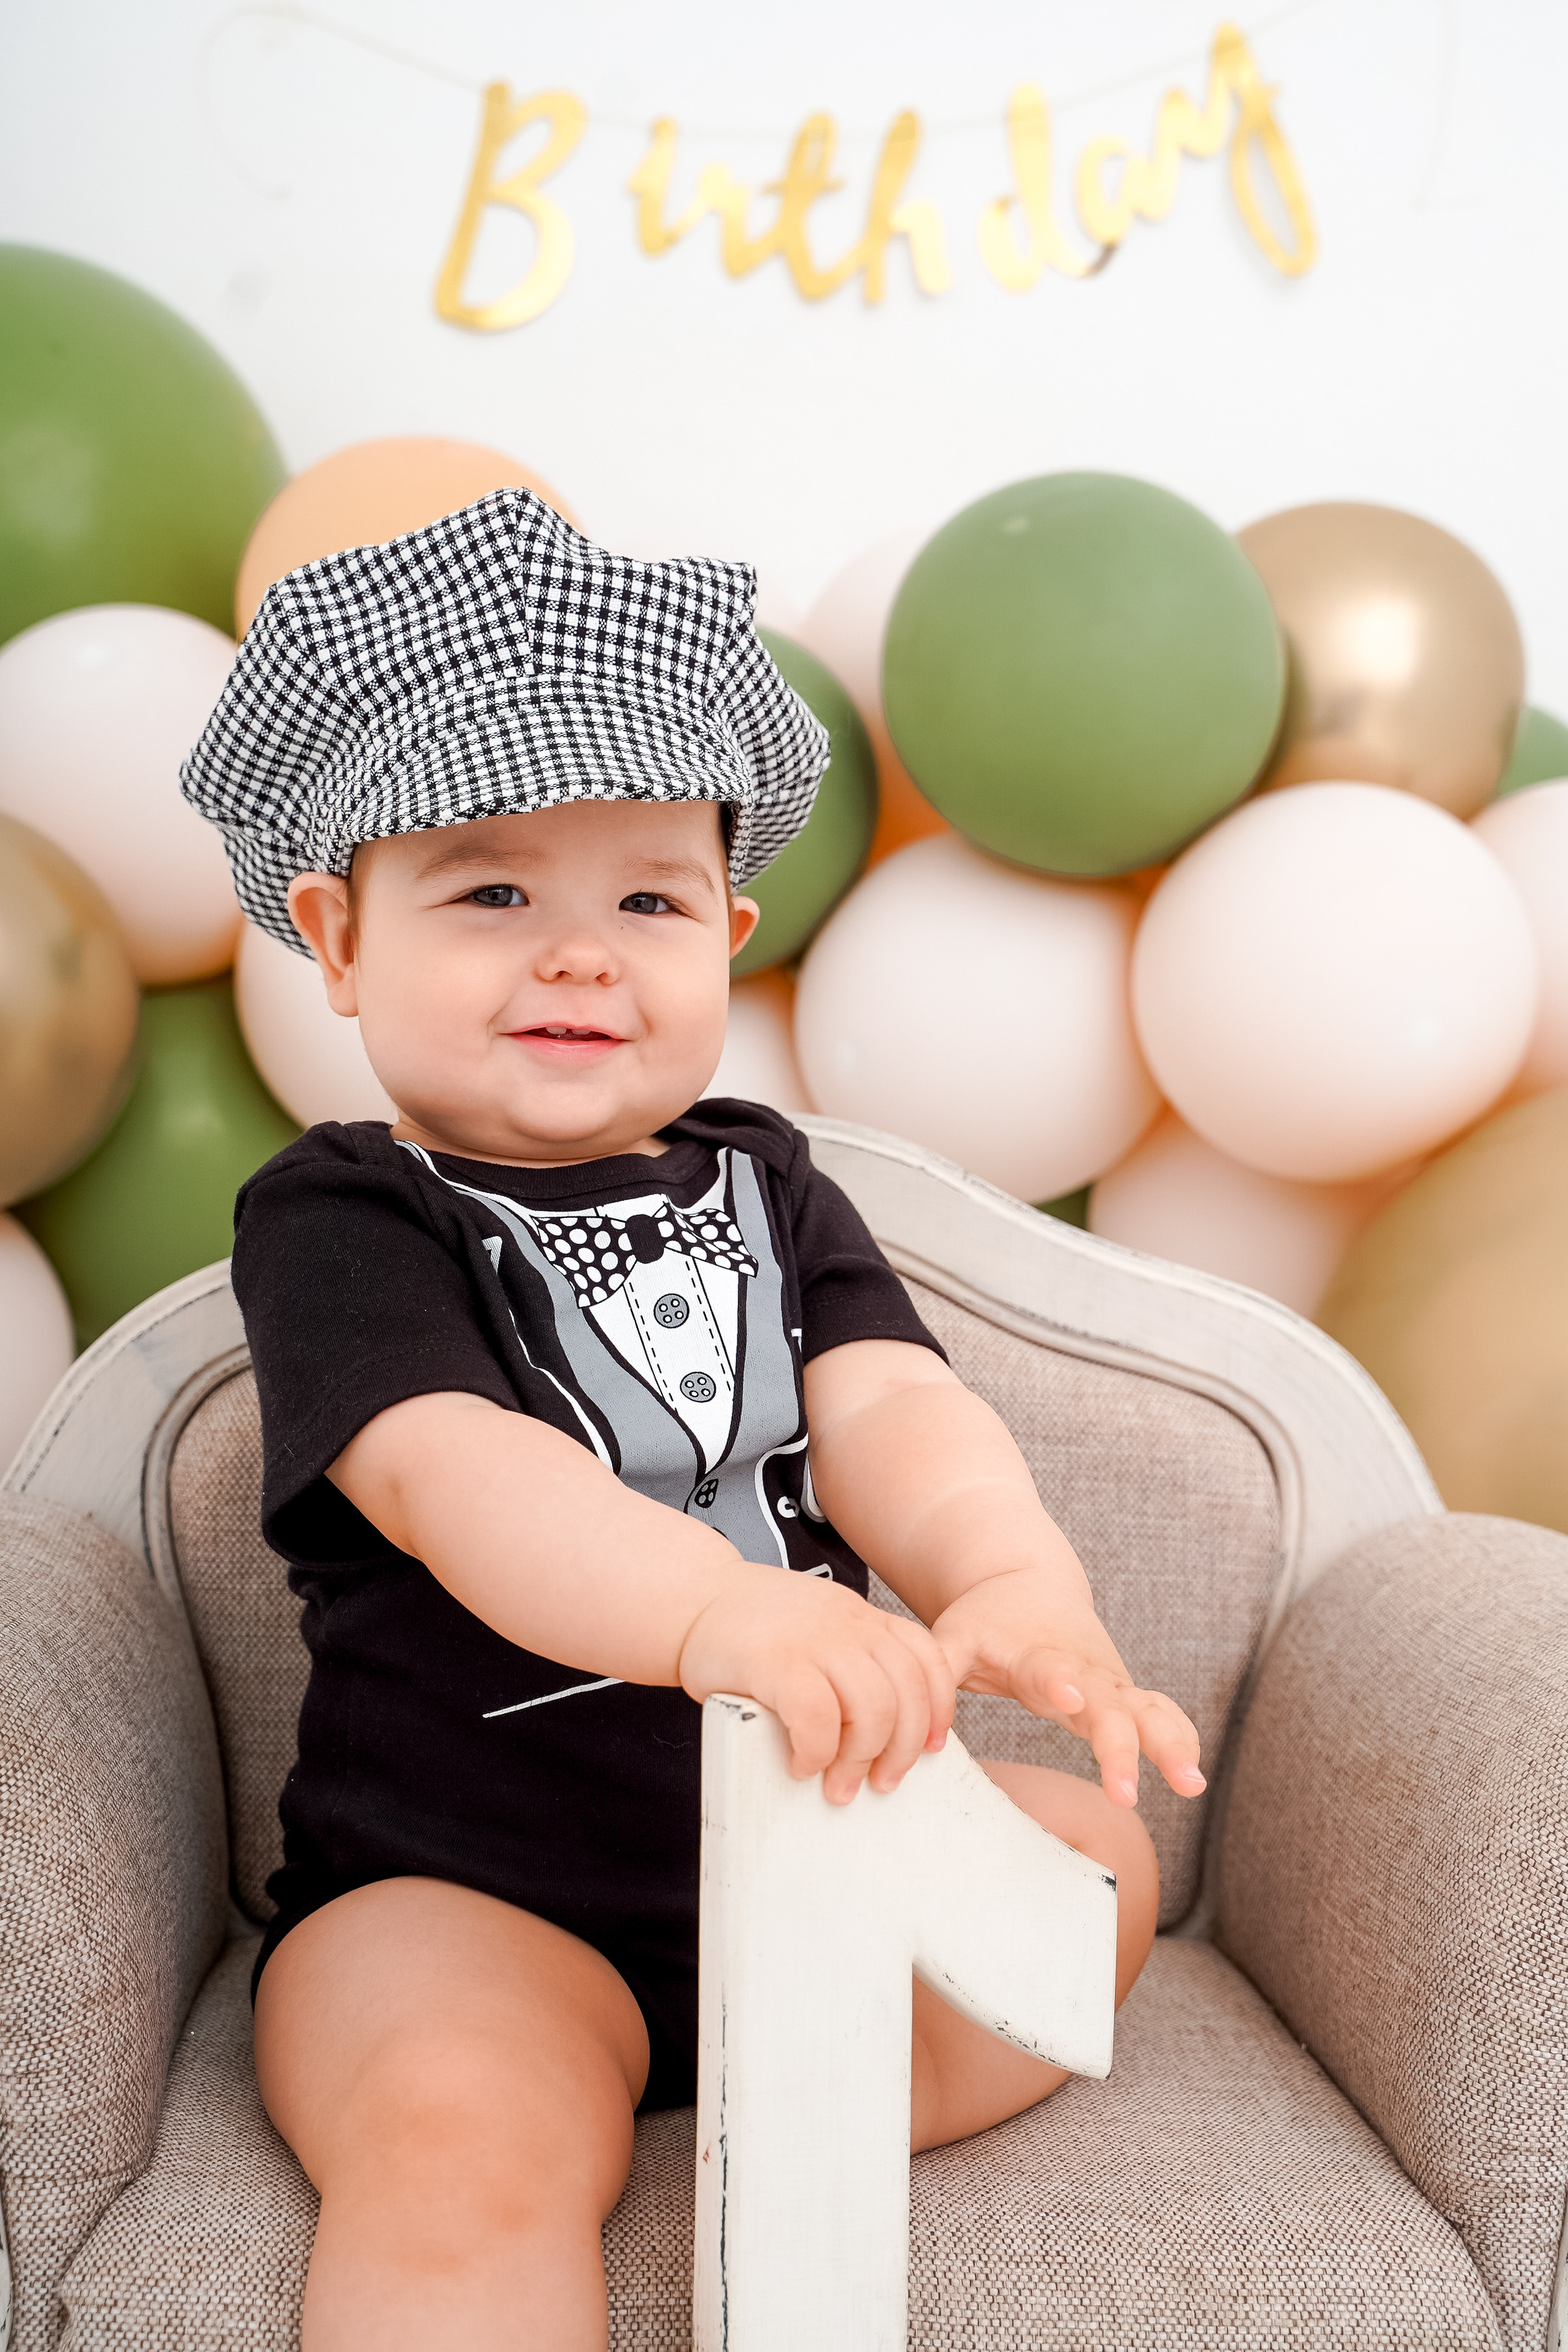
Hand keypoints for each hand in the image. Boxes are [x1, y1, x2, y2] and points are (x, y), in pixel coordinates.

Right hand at [679, 1571, 955, 1805]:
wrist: (693, 1599)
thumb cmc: (752, 1627)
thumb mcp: (819, 1628)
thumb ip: (851, 1662)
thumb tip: (884, 1731)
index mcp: (862, 1618)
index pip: (926, 1658)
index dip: (938, 1708)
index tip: (932, 1746)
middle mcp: (847, 1625)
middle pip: (906, 1693)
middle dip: (902, 1750)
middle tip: (881, 1782)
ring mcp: (813, 1641)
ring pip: (872, 1708)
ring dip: (860, 1759)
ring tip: (838, 1783)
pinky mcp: (775, 1662)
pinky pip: (817, 1718)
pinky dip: (816, 1751)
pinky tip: (801, 1762)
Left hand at [932, 1566, 1204, 1808]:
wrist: (1023, 1580)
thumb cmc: (984, 1622)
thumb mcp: (951, 1639)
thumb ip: (934, 1679)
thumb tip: (920, 1739)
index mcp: (1035, 1655)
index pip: (1050, 1671)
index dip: (1060, 1685)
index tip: (1070, 1698)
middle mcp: (1081, 1669)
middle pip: (1108, 1705)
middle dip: (1120, 1747)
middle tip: (1125, 1792)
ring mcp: (1108, 1681)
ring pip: (1148, 1709)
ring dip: (1170, 1744)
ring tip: (1190, 1784)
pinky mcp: (1124, 1692)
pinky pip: (1160, 1713)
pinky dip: (1180, 1737)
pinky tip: (1192, 1775)